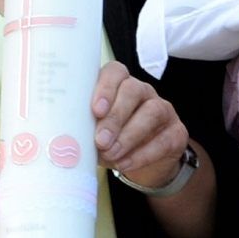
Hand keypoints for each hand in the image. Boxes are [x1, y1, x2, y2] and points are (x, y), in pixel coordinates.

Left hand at [91, 62, 190, 188]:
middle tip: (100, 140)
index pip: (115, 72)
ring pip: (152, 111)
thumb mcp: (91, 133)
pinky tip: (125, 164)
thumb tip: (62, 139)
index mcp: (118, 85)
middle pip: (133, 90)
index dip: (106, 87)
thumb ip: (80, 129)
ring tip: (111, 154)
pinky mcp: (177, 132)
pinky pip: (164, 139)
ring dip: (129, 135)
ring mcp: (163, 110)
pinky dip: (143, 154)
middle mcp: (142, 92)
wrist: (139, 165)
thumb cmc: (108, 142)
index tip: (95, 110)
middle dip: (115, 116)